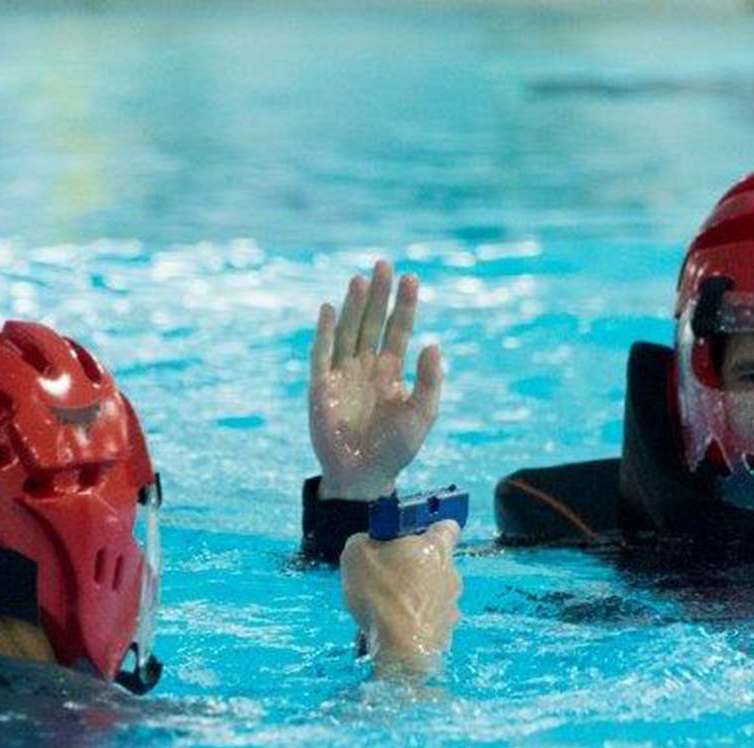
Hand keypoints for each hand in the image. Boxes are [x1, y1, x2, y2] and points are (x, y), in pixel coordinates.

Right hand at [309, 259, 443, 501]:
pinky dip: (325, 332)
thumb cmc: (396, 449)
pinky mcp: (321, 387)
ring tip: (360, 279)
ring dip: (353, 306)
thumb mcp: (422, 414)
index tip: (411, 278)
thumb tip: (432, 344)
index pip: (398, 330)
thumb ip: (429, 381)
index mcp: (391, 372)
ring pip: (348, 332)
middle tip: (384, 264)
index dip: (404, 305)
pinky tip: (330, 309)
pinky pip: (322, 354)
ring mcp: (342, 375)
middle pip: (372, 322)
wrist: (364, 477)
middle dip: (378, 295)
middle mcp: (366, 368)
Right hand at [341, 520, 460, 679]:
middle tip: (389, 577)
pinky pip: (431, 620)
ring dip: (416, 597)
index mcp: (436, 547)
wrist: (399, 648)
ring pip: (434, 594)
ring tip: (389, 609)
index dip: (431, 528)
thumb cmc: (381, 592)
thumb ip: (366, 542)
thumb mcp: (356, 553)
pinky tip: (396, 629)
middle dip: (416, 568)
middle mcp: (452, 573)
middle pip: (436, 563)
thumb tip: (370, 544)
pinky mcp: (448, 632)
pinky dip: (416, 622)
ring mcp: (452, 605)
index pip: (447, 526)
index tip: (413, 537)